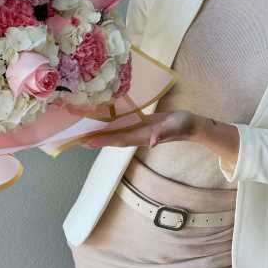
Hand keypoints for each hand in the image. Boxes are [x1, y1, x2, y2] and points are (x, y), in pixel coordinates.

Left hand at [79, 110, 199, 148]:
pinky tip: (101, 125)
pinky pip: (121, 128)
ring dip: (100, 136)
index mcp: (143, 136)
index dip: (103, 141)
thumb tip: (153, 143)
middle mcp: (137, 136)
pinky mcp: (140, 125)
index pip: (119, 139)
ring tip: (83, 136)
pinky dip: (109, 128)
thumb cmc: (184, 124)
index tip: (87, 142)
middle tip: (76, 141)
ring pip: (115, 135)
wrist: (191, 125)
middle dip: (95, 141)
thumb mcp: (176, 125)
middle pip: (112, 140)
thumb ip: (165, 133)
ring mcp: (138, 132)